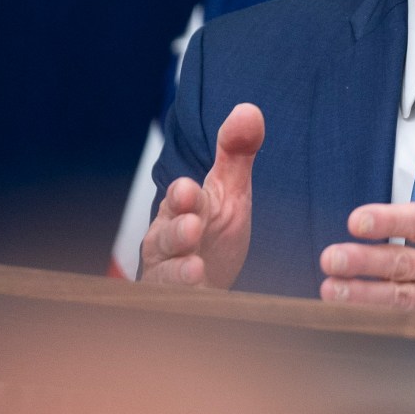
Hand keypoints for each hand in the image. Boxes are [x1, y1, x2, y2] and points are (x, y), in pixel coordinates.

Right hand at [139, 103, 261, 288]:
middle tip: (193, 227)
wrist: (207, 287)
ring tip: (195, 268)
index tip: (190, 191)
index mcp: (182, 210)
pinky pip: (176, 304)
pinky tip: (200, 295)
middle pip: (165, 236)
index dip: (183, 198)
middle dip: (177, 232)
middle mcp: (168, 242)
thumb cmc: (213, 235)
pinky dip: (186, 300)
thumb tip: (249, 110)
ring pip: (166, 273)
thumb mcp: (229, 193)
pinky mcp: (177, 304)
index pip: (180, 201)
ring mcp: (169, 275)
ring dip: (179, 270)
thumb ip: (236, 154)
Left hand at [317, 146, 414, 328]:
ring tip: (332, 290)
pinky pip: (412, 321)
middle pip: (407, 262)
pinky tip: (354, 314)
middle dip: (364, 261)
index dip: (390, 220)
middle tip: (332, 258)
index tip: (358, 220)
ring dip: (364, 295)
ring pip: (403, 297)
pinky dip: (381, 318)